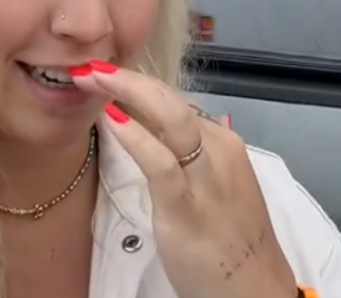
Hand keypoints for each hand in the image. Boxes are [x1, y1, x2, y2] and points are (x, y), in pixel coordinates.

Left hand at [74, 61, 294, 297]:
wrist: (254, 288)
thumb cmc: (227, 237)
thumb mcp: (211, 184)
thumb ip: (187, 154)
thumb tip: (154, 122)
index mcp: (222, 144)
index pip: (174, 101)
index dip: (135, 83)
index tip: (99, 71)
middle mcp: (218, 152)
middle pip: (170, 100)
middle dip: (127, 77)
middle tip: (87, 65)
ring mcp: (206, 178)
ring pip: (170, 119)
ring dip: (127, 92)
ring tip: (89, 76)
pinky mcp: (187, 208)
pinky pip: (161, 164)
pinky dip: (135, 137)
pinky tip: (109, 120)